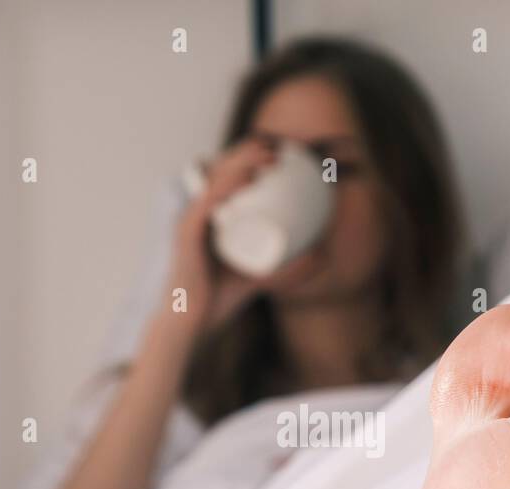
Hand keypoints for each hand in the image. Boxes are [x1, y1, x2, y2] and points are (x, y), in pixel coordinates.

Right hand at [166, 138, 275, 332]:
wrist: (195, 322)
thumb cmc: (223, 299)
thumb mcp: (263, 276)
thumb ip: (288, 266)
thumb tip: (322, 256)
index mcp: (213, 217)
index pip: (231, 179)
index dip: (251, 160)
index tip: (281, 152)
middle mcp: (200, 213)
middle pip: (222, 169)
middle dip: (248, 151)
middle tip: (278, 146)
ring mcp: (191, 219)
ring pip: (215, 178)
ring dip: (240, 161)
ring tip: (267, 155)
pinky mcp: (186, 231)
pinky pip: (206, 201)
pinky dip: (225, 186)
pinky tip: (246, 179)